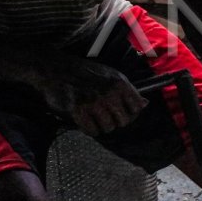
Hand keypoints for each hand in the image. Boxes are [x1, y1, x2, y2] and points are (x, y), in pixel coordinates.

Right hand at [29, 56, 147, 135]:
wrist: (56, 69)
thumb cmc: (85, 72)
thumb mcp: (111, 75)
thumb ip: (128, 91)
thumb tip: (145, 103)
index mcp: (119, 84)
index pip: (136, 108)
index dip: (131, 114)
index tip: (123, 113)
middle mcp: (108, 93)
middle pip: (123, 121)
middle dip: (116, 121)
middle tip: (106, 116)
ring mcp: (93, 103)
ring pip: (108, 128)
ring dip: (102, 126)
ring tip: (95, 117)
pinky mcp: (78, 111)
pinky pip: (92, 131)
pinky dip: (90, 129)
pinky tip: (86, 121)